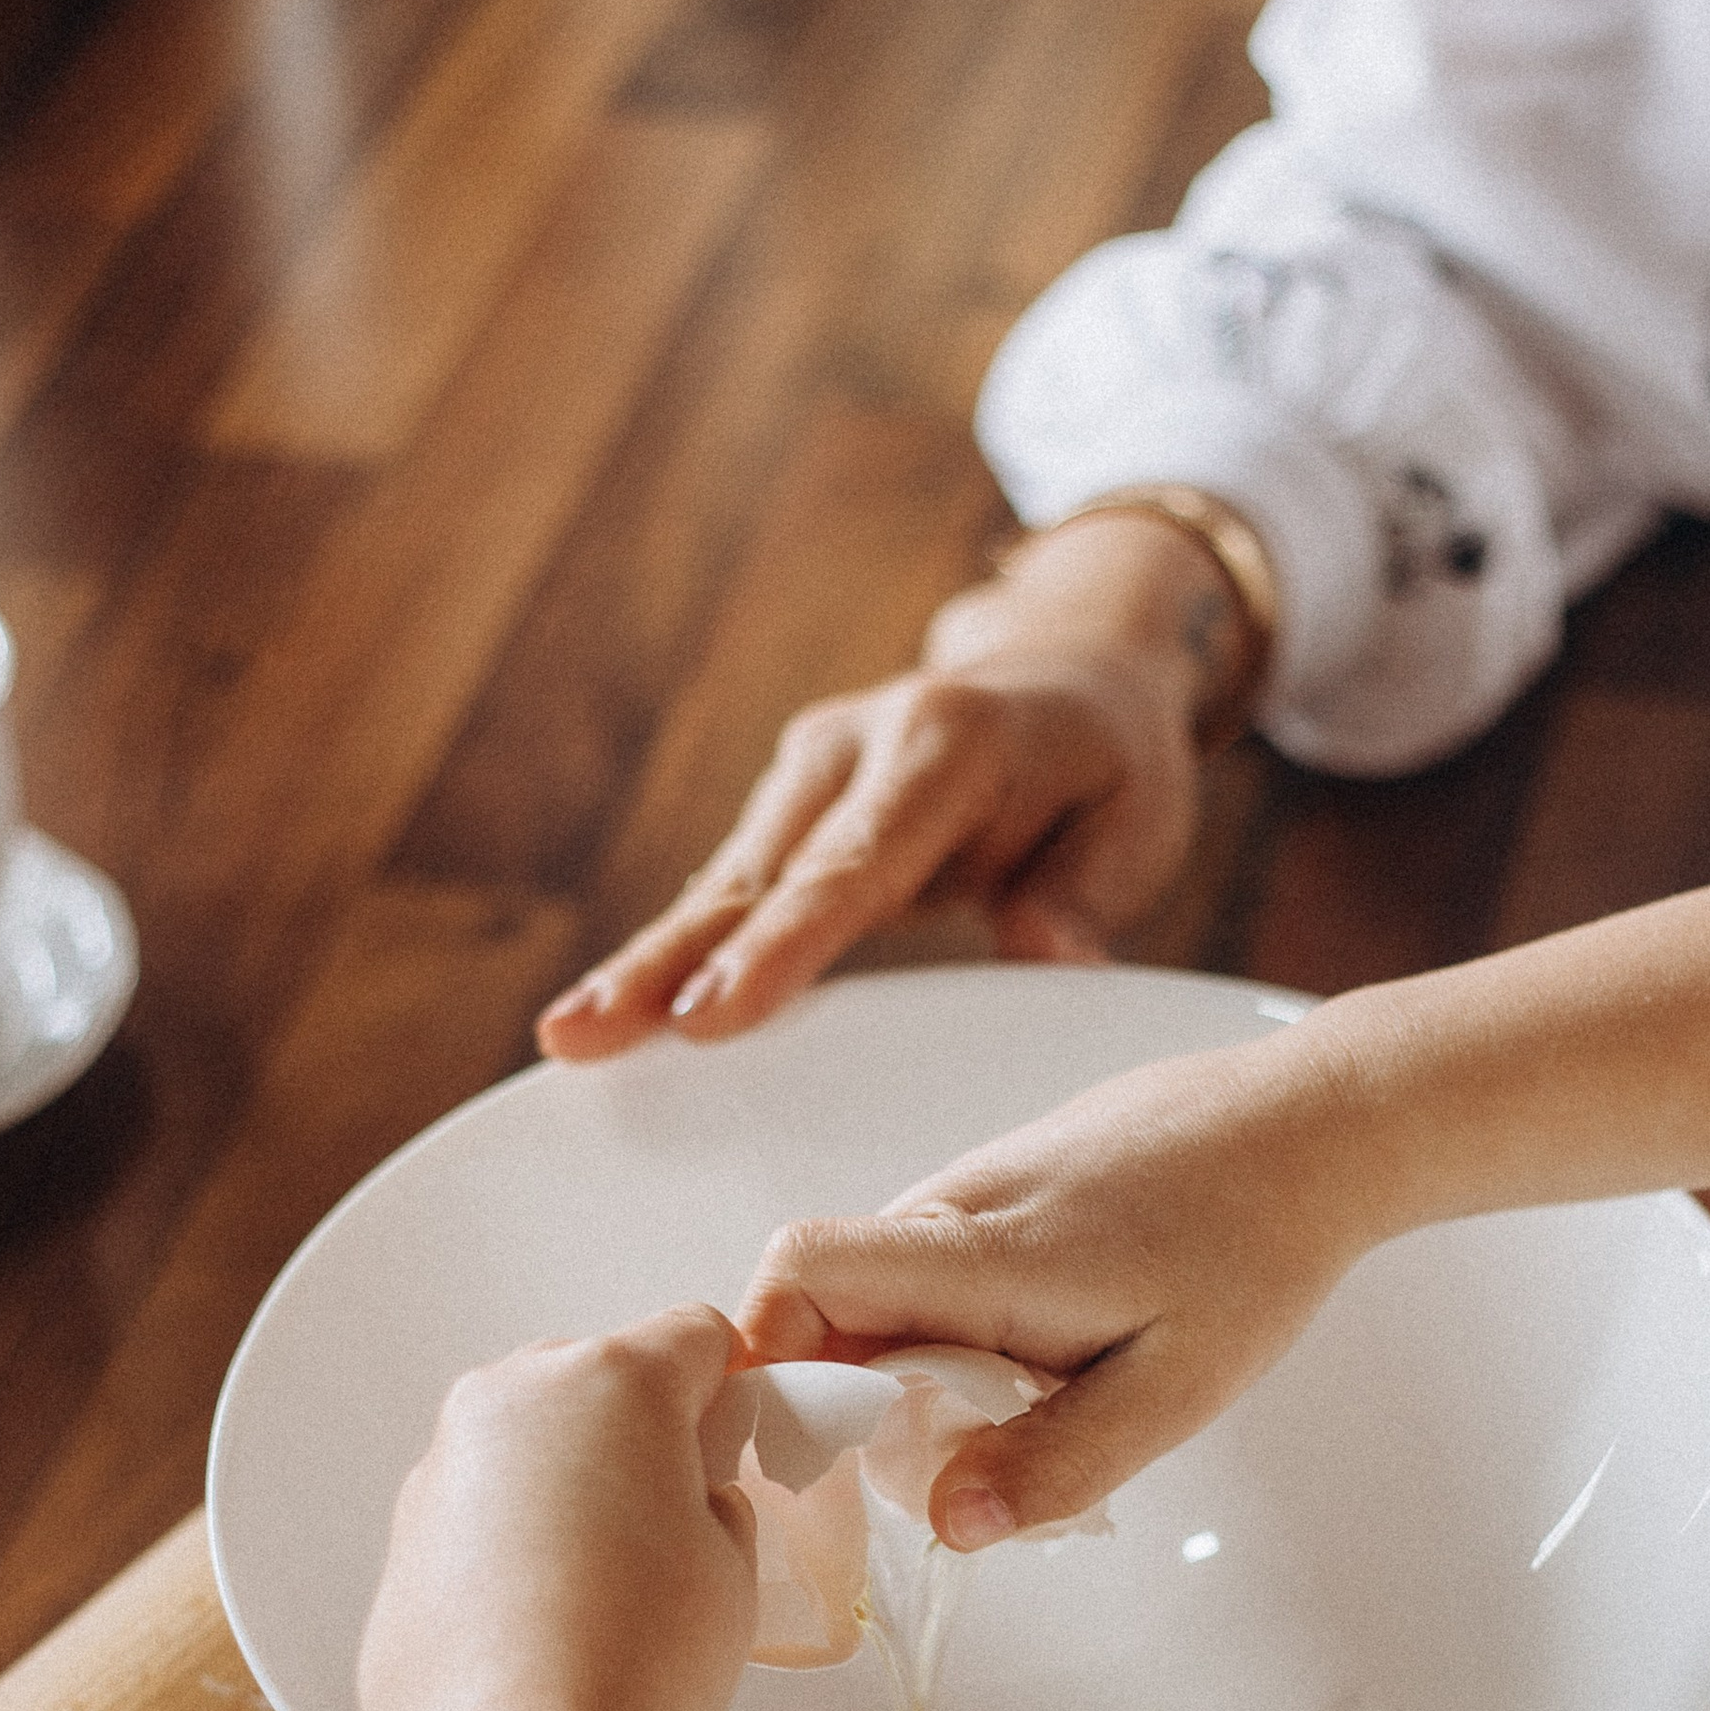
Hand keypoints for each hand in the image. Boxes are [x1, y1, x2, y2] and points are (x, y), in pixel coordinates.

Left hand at [358, 1306, 756, 1710]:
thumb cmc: (626, 1664)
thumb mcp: (732, 1574)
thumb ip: (718, 1509)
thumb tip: (696, 1505)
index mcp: (612, 1381)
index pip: (694, 1336)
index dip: (729, 1392)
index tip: (736, 1440)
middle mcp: (515, 1399)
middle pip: (600, 1380)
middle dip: (642, 1436)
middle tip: (681, 1520)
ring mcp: (448, 1462)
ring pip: (532, 1444)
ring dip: (572, 1487)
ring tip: (612, 1587)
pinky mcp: (406, 1531)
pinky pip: (480, 1508)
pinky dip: (514, 1540)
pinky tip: (550, 1616)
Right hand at [534, 514, 1237, 1055]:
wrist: (1075, 673)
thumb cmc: (1112, 764)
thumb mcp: (1139, 821)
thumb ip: (1086, 890)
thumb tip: (1044, 954)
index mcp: (946, 744)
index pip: (852, 866)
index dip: (778, 946)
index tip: (712, 1017)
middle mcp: (858, 743)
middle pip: (756, 875)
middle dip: (667, 961)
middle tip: (585, 1032)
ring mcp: (813, 767)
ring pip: (722, 884)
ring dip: (645, 964)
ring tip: (570, 1037)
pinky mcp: (790, 803)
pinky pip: (730, 889)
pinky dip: (674, 953)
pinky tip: (611, 1016)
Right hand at [738, 1030, 1369, 1544]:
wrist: (1309, 1125)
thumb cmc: (1253, 1248)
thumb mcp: (1176, 1389)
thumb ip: (1059, 1460)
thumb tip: (947, 1526)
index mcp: (979, 1250)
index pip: (801, 1273)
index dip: (770, 1359)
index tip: (806, 1447)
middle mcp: (951, 1207)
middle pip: (824, 1303)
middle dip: (846, 1399)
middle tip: (934, 1471)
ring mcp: (969, 1191)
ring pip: (877, 1294)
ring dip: (904, 1373)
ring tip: (1007, 1422)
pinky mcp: (996, 1193)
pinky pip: (927, 1274)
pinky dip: (946, 1335)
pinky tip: (1035, 1368)